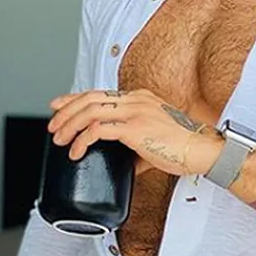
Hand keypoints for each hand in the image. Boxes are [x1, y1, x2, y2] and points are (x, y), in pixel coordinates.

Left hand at [48, 89, 224, 176]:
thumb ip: (137, 146)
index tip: (60, 107)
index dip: (75, 99)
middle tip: (54, 126)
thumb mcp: (157, 139)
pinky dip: (82, 140)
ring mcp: (135, 112)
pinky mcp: (134, 128)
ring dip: (69, 125)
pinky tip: (77, 151)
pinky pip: (97, 130)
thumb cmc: (184, 148)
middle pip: (90, 98)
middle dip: (66, 112)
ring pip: (89, 111)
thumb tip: (126, 163)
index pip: (100, 93)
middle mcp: (136, 100)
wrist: (201, 151)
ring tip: (60, 139)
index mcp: (141, 98)